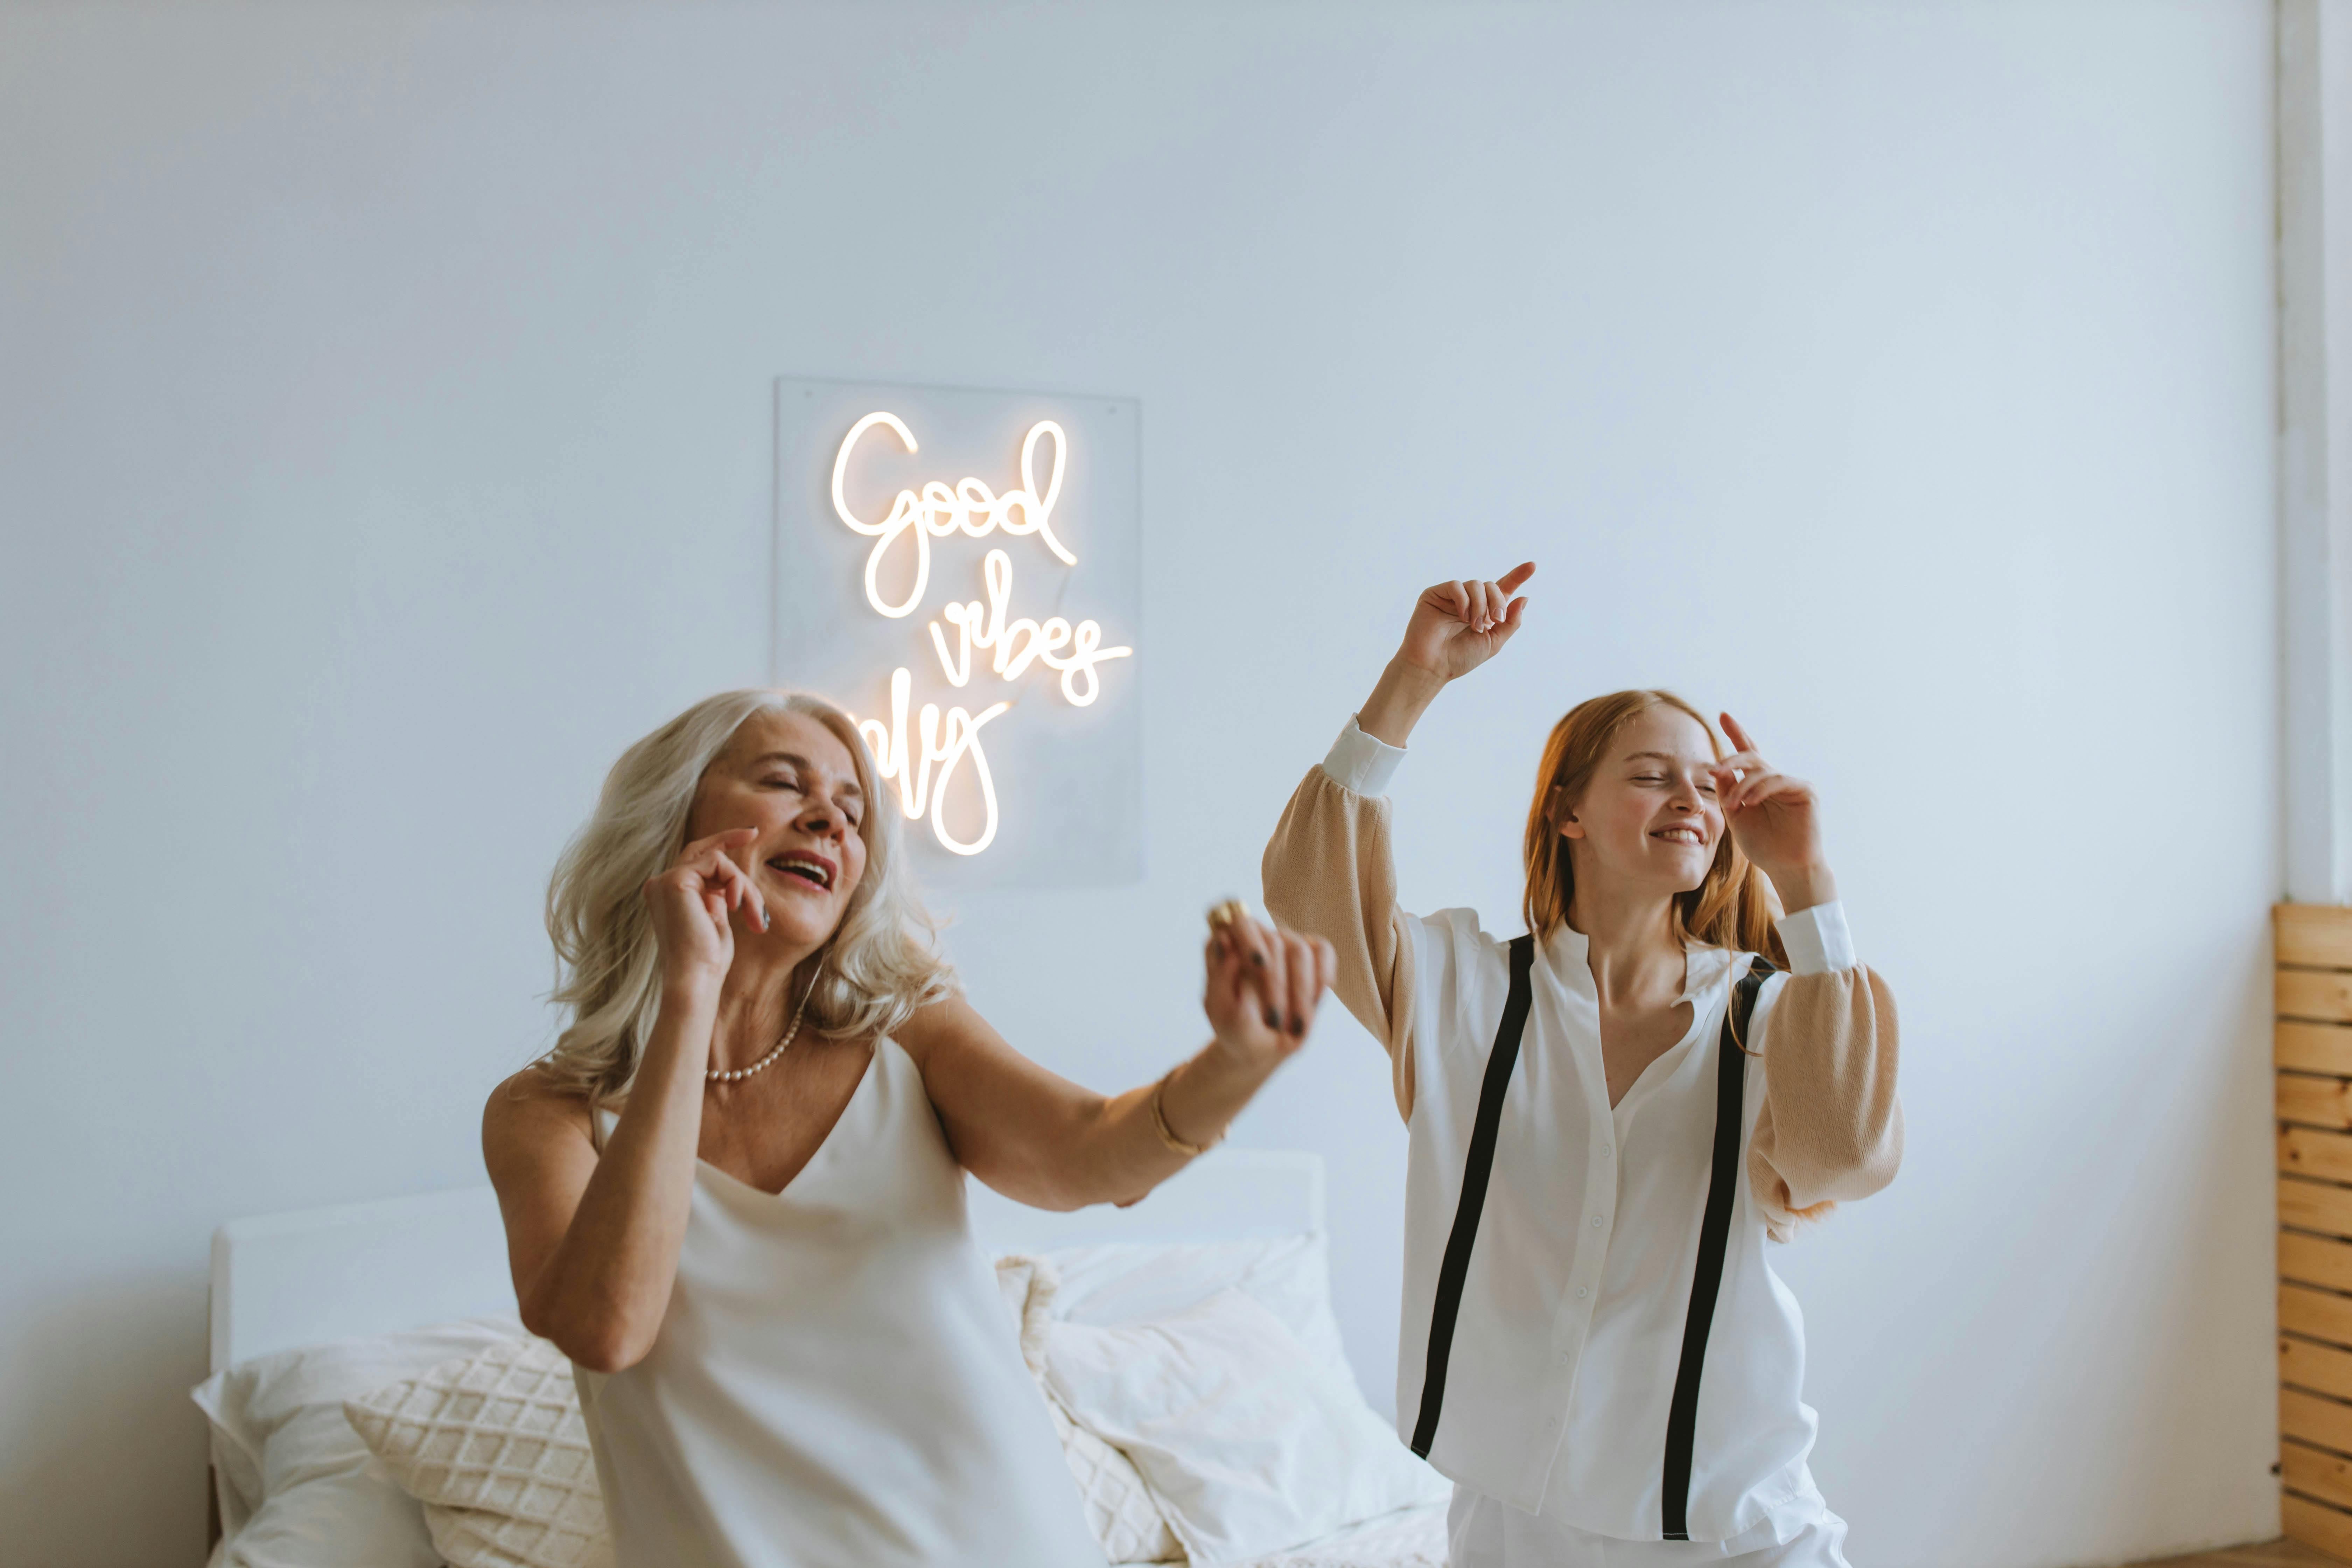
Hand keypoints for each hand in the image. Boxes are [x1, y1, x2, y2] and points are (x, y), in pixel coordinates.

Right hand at [643, 827, 769, 992]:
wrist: (695, 979)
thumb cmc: (708, 959)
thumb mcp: (715, 920)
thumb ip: (717, 896)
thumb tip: (733, 884)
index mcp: (669, 895)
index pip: (695, 858)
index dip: (721, 841)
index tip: (749, 832)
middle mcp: (661, 885)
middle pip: (704, 852)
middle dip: (731, 840)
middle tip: (754, 832)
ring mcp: (665, 881)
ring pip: (717, 860)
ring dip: (744, 886)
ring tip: (754, 916)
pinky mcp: (675, 880)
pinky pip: (718, 862)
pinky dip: (736, 882)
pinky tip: (736, 906)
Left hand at [1202, 912, 1334, 1069]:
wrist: (1258, 1048)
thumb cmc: (1234, 1028)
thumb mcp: (1220, 1013)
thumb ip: (1219, 979)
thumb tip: (1226, 942)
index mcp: (1227, 945)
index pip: (1239, 922)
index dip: (1250, 939)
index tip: (1259, 965)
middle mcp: (1257, 937)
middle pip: (1274, 942)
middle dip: (1277, 985)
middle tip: (1274, 1021)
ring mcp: (1286, 943)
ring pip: (1300, 951)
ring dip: (1300, 992)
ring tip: (1295, 1026)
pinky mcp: (1312, 954)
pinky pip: (1324, 952)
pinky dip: (1323, 975)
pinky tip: (1316, 1001)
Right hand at [1394, 562, 1534, 683]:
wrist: (1433, 666)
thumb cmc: (1460, 658)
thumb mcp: (1493, 642)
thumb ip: (1510, 622)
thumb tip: (1524, 598)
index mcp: (1485, 612)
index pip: (1503, 589)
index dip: (1517, 576)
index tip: (1532, 566)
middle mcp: (1470, 601)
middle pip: (1492, 585)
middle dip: (1498, 601)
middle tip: (1496, 620)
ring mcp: (1452, 597)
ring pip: (1476, 584)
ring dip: (1481, 605)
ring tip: (1474, 625)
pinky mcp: (1436, 594)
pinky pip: (1456, 586)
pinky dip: (1464, 600)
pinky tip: (1462, 616)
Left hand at [1710, 715, 1834, 909]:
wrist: (1786, 868)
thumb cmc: (1764, 846)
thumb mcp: (1736, 816)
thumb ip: (1728, 791)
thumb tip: (1718, 769)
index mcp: (1759, 784)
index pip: (1748, 753)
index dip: (1736, 733)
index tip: (1723, 715)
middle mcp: (1776, 780)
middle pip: (1751, 756)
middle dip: (1730, 759)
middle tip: (1714, 769)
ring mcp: (1792, 784)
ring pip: (1762, 770)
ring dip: (1742, 787)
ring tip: (1732, 805)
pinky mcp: (1806, 791)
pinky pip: (1779, 780)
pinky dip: (1761, 790)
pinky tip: (1750, 802)